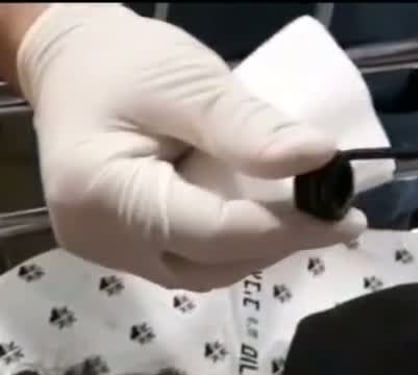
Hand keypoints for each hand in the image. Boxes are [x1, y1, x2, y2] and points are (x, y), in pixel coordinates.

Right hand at [17, 4, 365, 290]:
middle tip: (332, 214)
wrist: (70, 60)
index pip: (211, 234)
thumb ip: (249, 128)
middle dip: (275, 244)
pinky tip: (259, 215)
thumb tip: (321, 160)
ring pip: (199, 272)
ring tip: (303, 215)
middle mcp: (99, 240)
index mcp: (105, 196)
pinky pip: (185, 259)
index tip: (347, 217)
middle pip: (207, 265)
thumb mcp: (190, 81)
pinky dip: (229, 243)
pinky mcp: (119, 246)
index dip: (285, 230)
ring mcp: (106, 250)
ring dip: (255, 248)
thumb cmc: (123, 61)